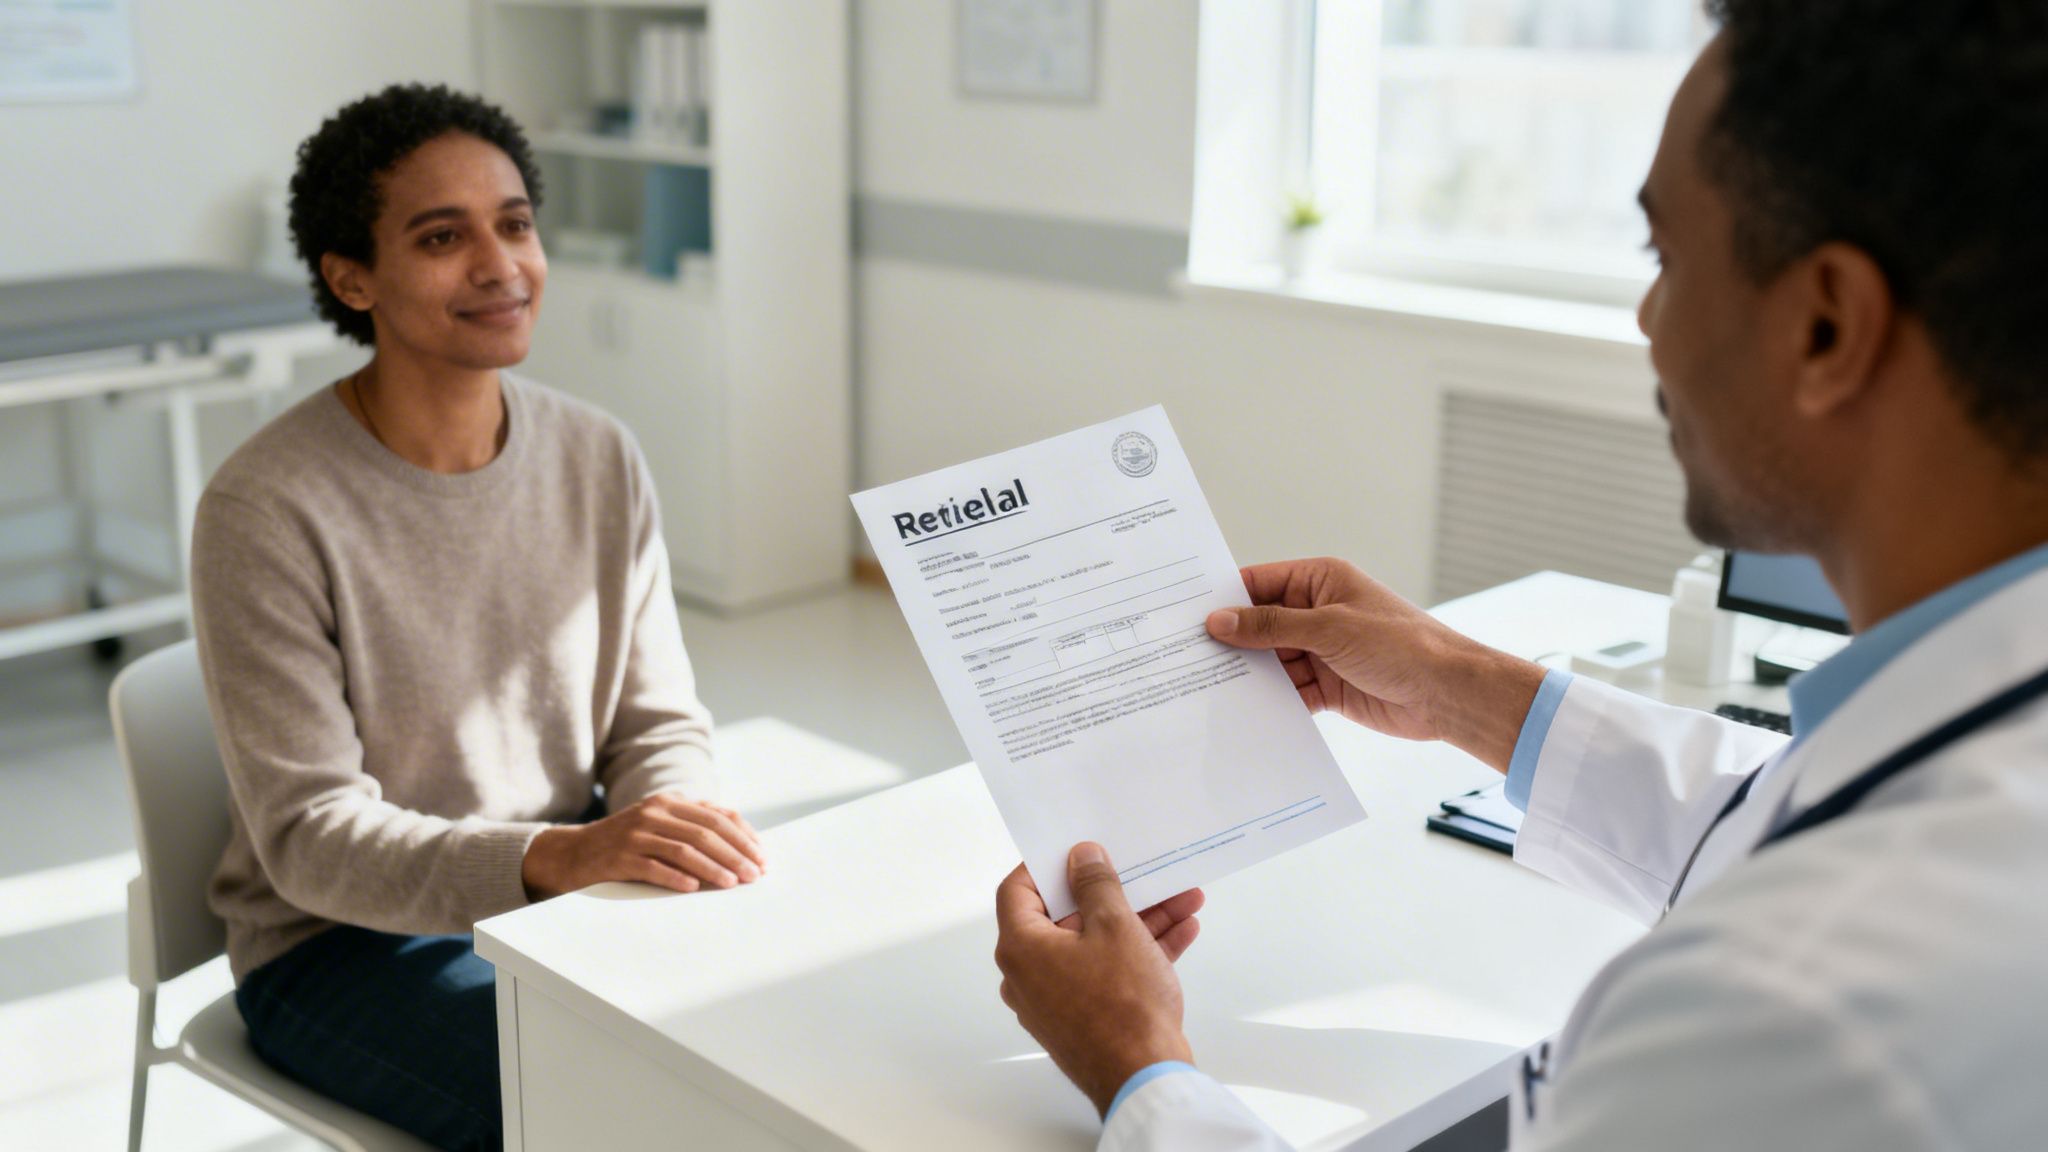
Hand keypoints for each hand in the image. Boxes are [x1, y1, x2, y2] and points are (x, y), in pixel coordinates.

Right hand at [522, 793, 765, 899]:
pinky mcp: (619, 857)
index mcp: (669, 803)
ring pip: (684, 849)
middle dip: (736, 854)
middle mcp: (654, 812)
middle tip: (755, 875)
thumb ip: (692, 826)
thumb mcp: (659, 826)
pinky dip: (676, 877)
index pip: (716, 816)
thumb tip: (741, 841)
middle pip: (706, 832)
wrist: (572, 853)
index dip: (743, 837)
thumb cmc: (625, 844)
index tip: (762, 857)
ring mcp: (635, 833)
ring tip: (733, 883)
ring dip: (714, 867)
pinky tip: (693, 888)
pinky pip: (653, 866)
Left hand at [994, 843, 1202, 1116]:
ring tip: (1180, 899)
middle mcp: (1029, 975)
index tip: (1076, 852)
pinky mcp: (1085, 1017)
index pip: (1017, 891)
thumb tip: (1082, 858)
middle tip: (1140, 872)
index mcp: (1022, 948)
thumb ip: (1096, 884)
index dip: (1045, 865)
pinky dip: (1140, 951)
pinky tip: (1181, 931)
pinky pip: (1108, 972)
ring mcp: (1057, 999)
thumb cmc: (1123, 1008)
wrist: (1143, 1079)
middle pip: (1067, 917)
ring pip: (1096, 944)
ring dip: (1138, 920)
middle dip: (1114, 892)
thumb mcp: (1115, 927)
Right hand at [1205, 557, 1545, 770]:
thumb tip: (1219, 621)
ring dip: (1246, 676)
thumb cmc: (1402, 645)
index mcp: (1321, 581)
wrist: (1448, 694)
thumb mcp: (1329, 628)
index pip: (1259, 583)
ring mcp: (1322, 651)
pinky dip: (1269, 702)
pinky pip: (1288, 692)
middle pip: (1260, 625)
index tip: (1184, 614)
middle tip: (1184, 657)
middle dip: (1230, 643)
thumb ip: (1270, 626)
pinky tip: (1241, 712)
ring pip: (1270, 662)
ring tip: (1203, 689)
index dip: (1223, 599)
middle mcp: (1319, 613)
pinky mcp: (1328, 687)